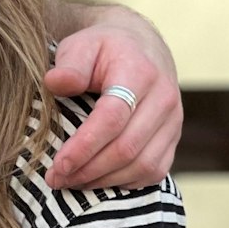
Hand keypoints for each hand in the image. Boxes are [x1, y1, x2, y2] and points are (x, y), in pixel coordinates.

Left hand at [42, 5, 182, 189]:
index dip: (84, 146)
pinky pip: (155, 171)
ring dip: (105, 180)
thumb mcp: (81, 45)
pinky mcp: (174, 137)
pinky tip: (99, 179)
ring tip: (73, 181)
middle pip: (127, 147)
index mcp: (139, 72)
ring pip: (143, 165)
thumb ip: (69, 64)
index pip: (113, 118)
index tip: (58, 165)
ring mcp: (173, 120)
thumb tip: (54, 82)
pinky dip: (126, 182)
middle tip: (57, 179)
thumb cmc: (103, 48)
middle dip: (89, 169)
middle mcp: (163, 97)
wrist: (140, 45)